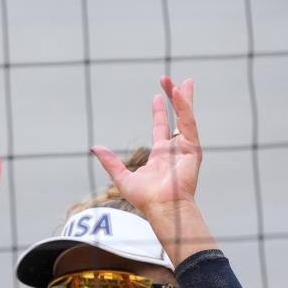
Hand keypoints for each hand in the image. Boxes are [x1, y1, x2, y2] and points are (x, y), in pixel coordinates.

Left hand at [92, 76, 200, 216]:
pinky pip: (189, 123)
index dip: (160, 111)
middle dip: (174, 98)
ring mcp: (186, 148)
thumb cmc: (146, 199)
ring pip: (186, 117)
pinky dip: (186, 108)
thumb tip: (94, 148)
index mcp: (162, 155)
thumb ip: (110, 162)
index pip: (162, 128)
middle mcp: (175, 149)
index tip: (157, 96)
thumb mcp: (122, 177)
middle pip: (177, 117)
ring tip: (181, 81)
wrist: (162, 207)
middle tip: (169, 80)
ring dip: (183, 98)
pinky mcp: (193, 149)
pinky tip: (181, 93)